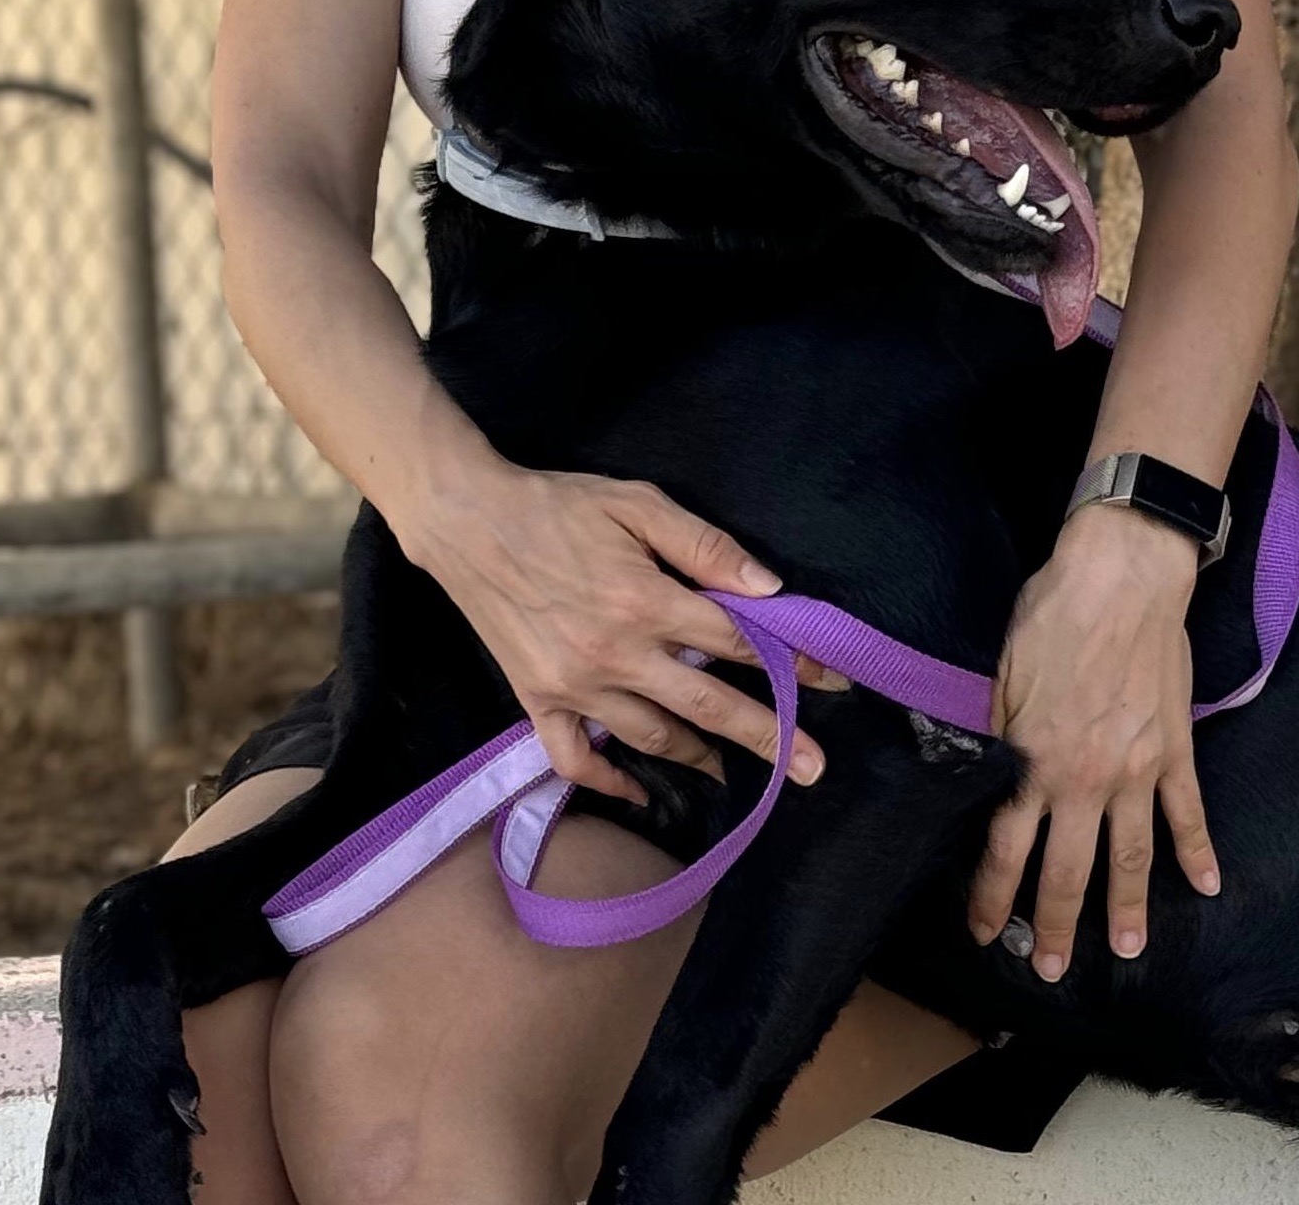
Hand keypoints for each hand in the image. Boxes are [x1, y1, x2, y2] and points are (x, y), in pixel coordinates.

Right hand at [394, 459, 846, 803]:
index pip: (737, 642)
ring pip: (652, 737)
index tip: (832, 683)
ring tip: (735, 771)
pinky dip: (607, 783)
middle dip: (770, 737)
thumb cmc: (559, 506)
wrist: (466, 521)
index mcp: (646, 602)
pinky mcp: (536, 700)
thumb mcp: (639, 505)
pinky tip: (639, 793)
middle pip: (709, 705)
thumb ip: (706, 547)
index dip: (791, 662)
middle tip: (813, 768)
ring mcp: (573, 685)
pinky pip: (574, 758)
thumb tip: (769, 587)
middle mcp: (615, 654)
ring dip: (701, 757)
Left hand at [967, 503, 1219, 979]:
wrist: (1123, 575)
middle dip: (1057, 926)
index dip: (993, 898)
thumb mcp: (1000, 677)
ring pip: (1132, 857)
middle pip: (1069, 871)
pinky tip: (1208, 884)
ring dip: (1128, 909)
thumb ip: (996, 737)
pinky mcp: (1176, 750)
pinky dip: (1199, 851)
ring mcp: (1138, 770)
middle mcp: (1086, 780)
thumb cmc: (1053, 615)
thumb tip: (985, 777)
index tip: (985, 931)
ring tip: (1129, 950)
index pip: (1006, 850)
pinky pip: (1190, 812)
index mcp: (1034, 763)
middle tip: (1051, 967)